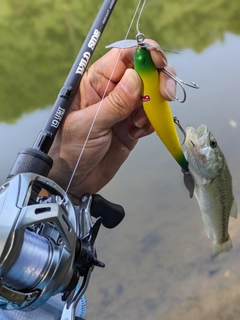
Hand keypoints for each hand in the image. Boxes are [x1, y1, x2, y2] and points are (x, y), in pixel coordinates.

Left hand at [48, 40, 175, 202]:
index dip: (144, 54)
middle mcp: (113, 92)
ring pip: (152, 95)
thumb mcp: (90, 124)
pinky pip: (151, 117)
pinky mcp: (133, 126)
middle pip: (144, 73)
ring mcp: (125, 110)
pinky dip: (152, 124)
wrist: (74, 178)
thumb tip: (136, 78)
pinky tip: (138, 133)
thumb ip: (114, 103)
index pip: (124, 57)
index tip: (159, 63)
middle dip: (159, 80)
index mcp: (96, 83)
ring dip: (155, 107)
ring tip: (138, 125)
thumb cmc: (71, 148)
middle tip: (166, 95)